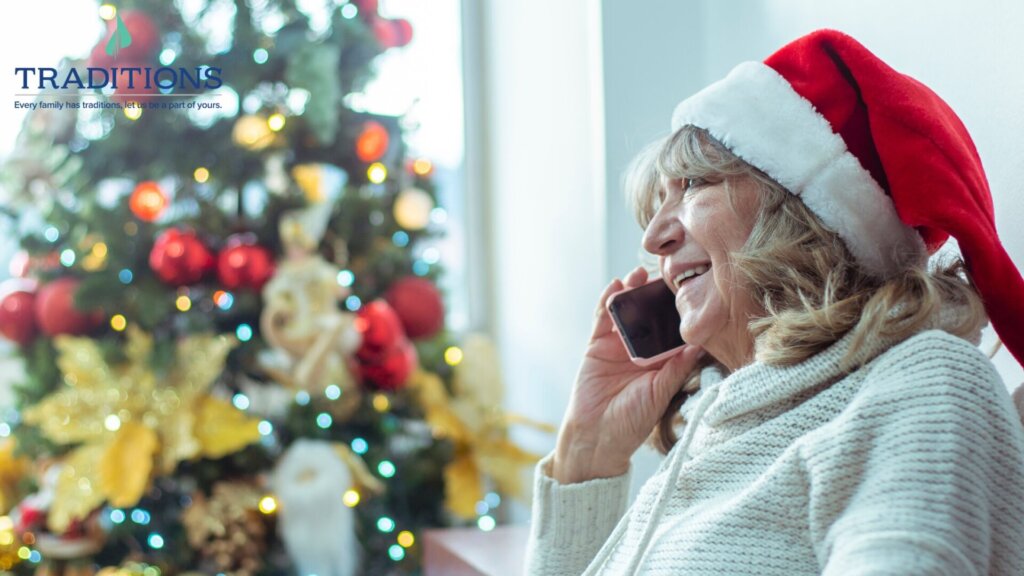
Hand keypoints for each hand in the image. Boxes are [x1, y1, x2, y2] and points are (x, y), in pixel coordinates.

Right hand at [552, 265, 704, 483]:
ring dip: (632, 292)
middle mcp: (641, 351)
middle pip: (649, 315)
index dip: (678, 312)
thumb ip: (676, 368)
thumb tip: (699, 344)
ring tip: (639, 274)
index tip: (688, 290)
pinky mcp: (597, 345)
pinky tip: (616, 285)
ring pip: (627, 312)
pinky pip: (602, 319)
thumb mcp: (659, 394)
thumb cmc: (631, 422)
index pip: (672, 331)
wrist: (596, 436)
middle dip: (655, 295)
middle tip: (664, 273)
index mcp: (662, 362)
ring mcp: (618, 346)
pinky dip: (608, 301)